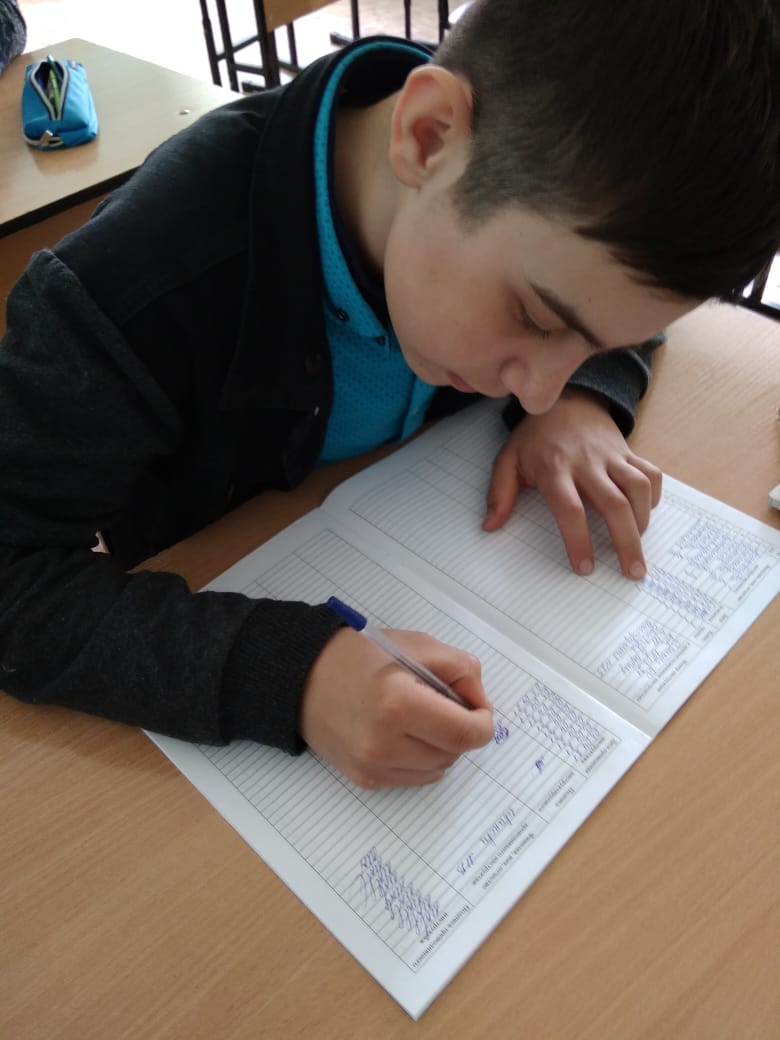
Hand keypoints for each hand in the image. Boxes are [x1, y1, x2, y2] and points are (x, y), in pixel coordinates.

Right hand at [300, 627, 493, 787]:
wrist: (302, 676)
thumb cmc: (361, 655)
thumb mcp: (417, 646)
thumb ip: (461, 670)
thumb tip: (481, 705)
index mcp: (398, 704)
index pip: (466, 734)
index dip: (482, 722)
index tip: (476, 708)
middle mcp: (384, 743)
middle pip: (454, 752)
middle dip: (459, 729)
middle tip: (441, 703)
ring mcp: (372, 766)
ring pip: (438, 769)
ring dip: (441, 745)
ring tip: (419, 717)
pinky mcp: (364, 779)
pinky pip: (415, 777)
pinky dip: (421, 758)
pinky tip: (403, 733)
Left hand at [483, 389, 661, 578]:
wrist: (565, 400)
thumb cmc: (535, 437)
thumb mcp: (508, 459)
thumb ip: (499, 493)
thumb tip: (490, 526)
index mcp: (555, 470)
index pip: (570, 509)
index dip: (578, 540)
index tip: (584, 567)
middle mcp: (587, 463)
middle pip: (614, 505)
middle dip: (626, 542)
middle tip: (633, 572)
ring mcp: (611, 456)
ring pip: (638, 489)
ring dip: (642, 521)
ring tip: (637, 546)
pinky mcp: (628, 452)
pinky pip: (651, 474)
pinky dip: (654, 496)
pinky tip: (644, 514)